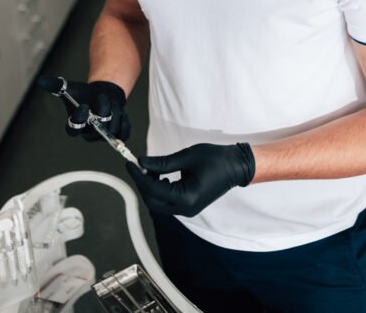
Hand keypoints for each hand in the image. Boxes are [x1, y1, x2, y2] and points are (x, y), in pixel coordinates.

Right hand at [35, 76, 130, 141]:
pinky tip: (120, 112)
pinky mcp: (116, 135)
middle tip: (103, 97)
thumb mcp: (68, 88)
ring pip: (112, 128)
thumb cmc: (82, 94)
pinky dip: (124, 121)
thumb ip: (55, 85)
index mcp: (74, 125)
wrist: (100, 95)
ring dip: (115, 112)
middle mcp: (88, 133)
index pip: (74, 128)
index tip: (84, 106)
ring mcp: (102, 136)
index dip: (80, 119)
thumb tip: (40, 81)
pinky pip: (123, 133)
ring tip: (111, 102)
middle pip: (97, 128)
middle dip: (103, 110)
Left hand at [127, 143, 254, 216]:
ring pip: (158, 203)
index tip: (130, 163)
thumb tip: (141, 163)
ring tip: (150, 169)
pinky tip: (160, 176)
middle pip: (152, 200)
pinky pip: (167, 202)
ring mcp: (188, 209)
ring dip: (150, 187)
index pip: (153, 189)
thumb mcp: (186, 156)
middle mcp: (186, 208)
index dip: (138, 176)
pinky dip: (159, 190)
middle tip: (138, 165)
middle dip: (142, 183)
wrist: (236, 167)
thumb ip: (162, 162)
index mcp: (186, 197)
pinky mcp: (189, 206)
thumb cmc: (215, 159)